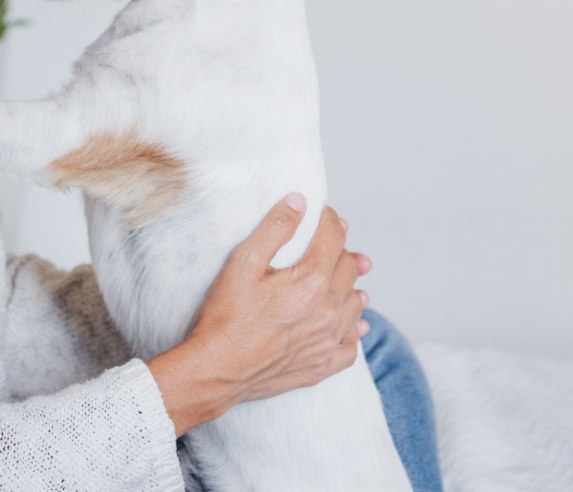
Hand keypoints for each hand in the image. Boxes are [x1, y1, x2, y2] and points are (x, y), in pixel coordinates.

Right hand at [147, 195, 370, 435]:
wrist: (218, 369)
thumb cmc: (226, 316)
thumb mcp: (243, 262)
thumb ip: (275, 228)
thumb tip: (299, 202)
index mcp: (311, 282)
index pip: (333, 238)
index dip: (329, 220)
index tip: (323, 213)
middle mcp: (327, 311)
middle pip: (349, 269)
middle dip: (342, 249)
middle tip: (336, 241)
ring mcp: (327, 341)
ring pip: (355, 306)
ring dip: (352, 286)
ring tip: (350, 277)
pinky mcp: (320, 366)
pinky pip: (351, 347)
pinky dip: (354, 331)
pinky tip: (352, 325)